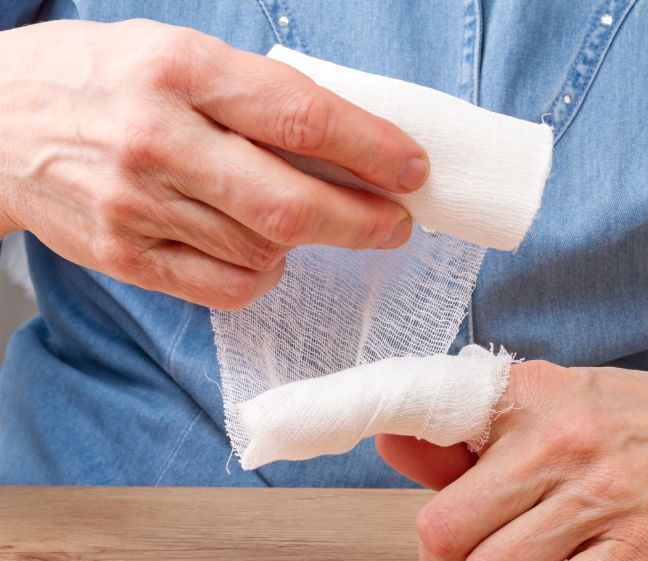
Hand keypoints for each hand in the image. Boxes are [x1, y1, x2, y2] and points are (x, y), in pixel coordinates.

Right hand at [0, 20, 427, 307]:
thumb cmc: (101, 80)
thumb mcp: (176, 53)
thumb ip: (256, 96)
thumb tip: (349, 144)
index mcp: (179, 70)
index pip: (302, 117)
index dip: (371, 150)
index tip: (412, 169)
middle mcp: (158, 140)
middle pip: (291, 204)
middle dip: (363, 221)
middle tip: (396, 224)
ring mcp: (138, 206)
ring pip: (264, 250)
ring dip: (307, 244)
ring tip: (308, 223)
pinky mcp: (126, 256)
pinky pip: (227, 287)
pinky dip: (264, 275)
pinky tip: (261, 252)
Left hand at [377, 342, 647, 560]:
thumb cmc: (639, 416)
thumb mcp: (553, 396)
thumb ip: (472, 428)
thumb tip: (394, 441)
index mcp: (530, 398)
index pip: (433, 432)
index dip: (404, 464)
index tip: (393, 475)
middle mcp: (560, 446)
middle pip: (446, 527)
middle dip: (439, 554)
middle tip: (453, 554)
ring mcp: (600, 503)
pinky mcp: (635, 557)